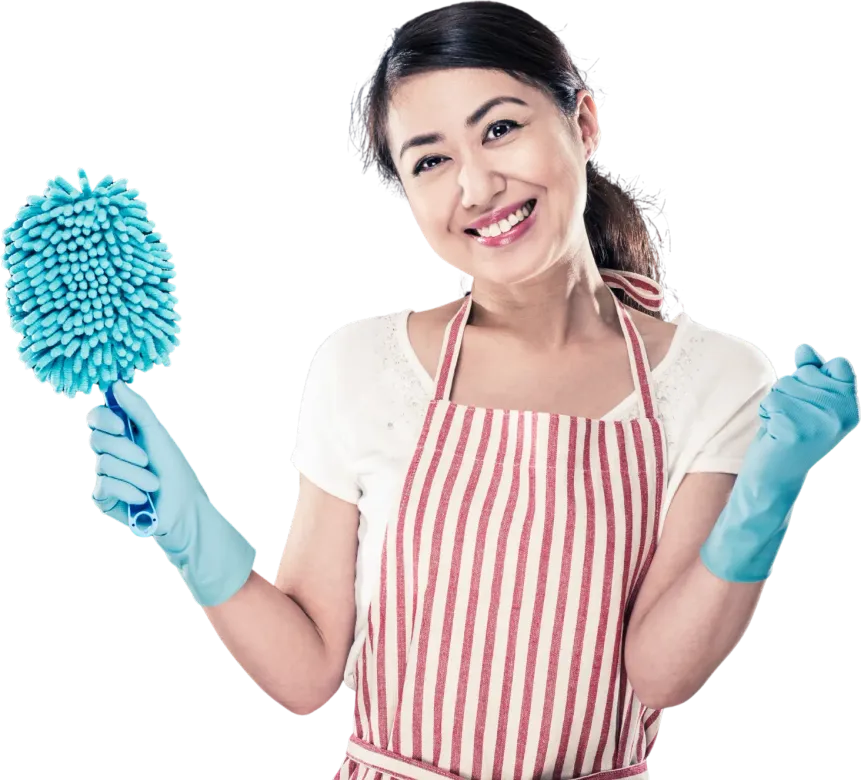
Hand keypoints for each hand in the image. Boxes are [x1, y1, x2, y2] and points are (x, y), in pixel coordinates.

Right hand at [88, 380, 212, 536]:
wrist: (184, 508)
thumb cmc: (173, 470)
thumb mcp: (157, 435)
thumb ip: (136, 410)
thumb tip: (115, 384)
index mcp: (122, 435)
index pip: (98, 416)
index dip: (105, 418)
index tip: (123, 425)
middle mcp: (111, 452)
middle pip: (97, 438)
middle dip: (125, 448)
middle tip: (146, 459)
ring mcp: (106, 475)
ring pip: (104, 464)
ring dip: (135, 474)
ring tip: (153, 484)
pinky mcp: (105, 498)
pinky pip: (105, 486)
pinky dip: (127, 490)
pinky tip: (142, 498)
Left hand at [753, 344, 858, 479]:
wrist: (774, 474)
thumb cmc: (787, 432)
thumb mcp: (803, 400)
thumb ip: (808, 373)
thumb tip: (804, 348)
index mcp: (850, 406)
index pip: (839, 365)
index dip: (814, 374)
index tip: (808, 400)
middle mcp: (843, 414)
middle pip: (804, 373)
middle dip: (787, 391)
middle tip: (791, 417)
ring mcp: (822, 423)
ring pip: (784, 386)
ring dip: (774, 403)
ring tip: (782, 425)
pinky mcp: (797, 430)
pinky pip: (771, 401)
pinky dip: (765, 414)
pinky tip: (774, 433)